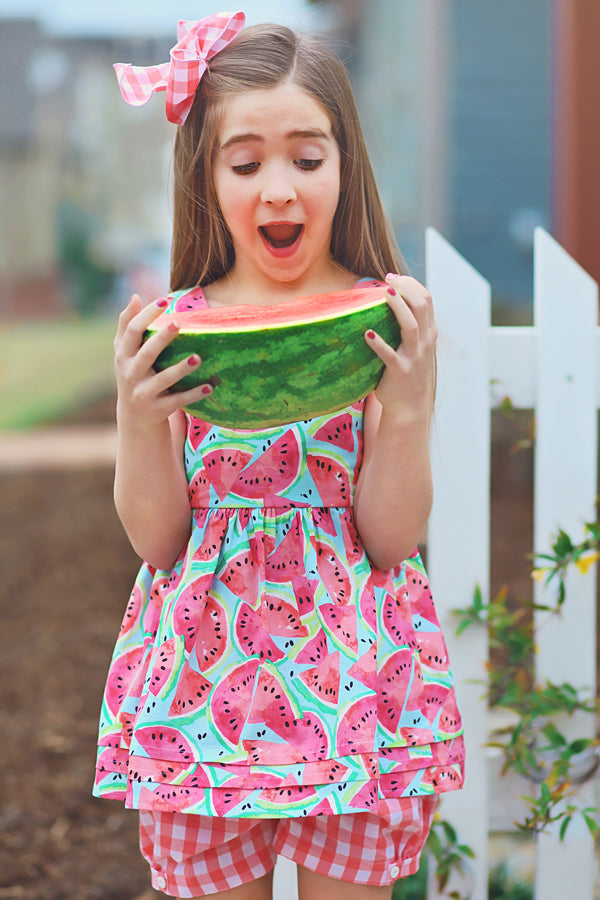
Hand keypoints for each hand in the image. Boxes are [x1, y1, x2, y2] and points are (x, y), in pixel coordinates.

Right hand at [114, 294, 212, 427]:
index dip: (146, 315)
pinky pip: (178, 401)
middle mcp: (131, 374)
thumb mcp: (124, 352)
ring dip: (181, 369)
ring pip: (164, 380)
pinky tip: (209, 386)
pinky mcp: (159, 408)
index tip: (163, 301)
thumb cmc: (133, 373)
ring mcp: (145, 392)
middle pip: (147, 354)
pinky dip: (193, 394)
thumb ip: (127, 325)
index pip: (132, 331)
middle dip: (161, 339)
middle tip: (178, 323)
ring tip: (198, 358)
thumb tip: (135, 296)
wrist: (135, 417)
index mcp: (124, 355)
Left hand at [365, 274, 436, 420]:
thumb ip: (408, 325)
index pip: (426, 299)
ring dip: (398, 308)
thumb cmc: (407, 370)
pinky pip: (389, 355)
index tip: (392, 276)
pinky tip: (367, 334)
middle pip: (421, 306)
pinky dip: (379, 344)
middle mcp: (424, 342)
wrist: (409, 405)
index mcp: (428, 332)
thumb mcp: (414, 346)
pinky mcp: (399, 371)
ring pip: (410, 327)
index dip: (410, 284)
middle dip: (405, 289)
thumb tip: (387, 299)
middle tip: (387, 280)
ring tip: (384, 293)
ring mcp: (413, 357)